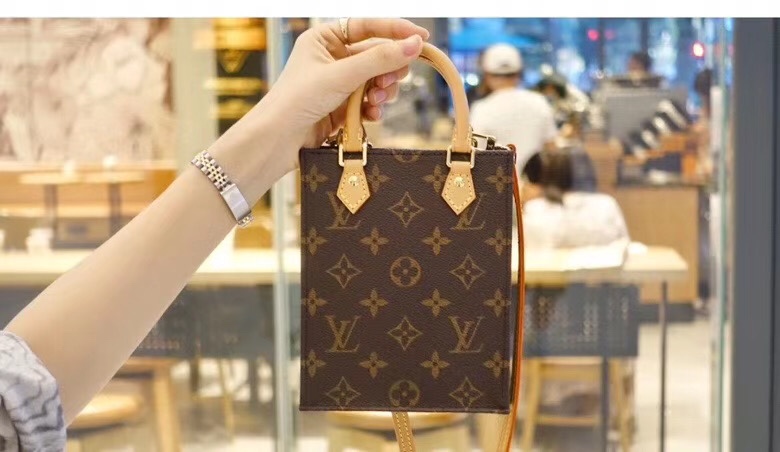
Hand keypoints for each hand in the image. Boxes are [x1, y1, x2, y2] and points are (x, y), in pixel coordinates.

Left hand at [208, 19, 428, 201]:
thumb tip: (415, 44)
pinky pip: (370, 101)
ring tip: (376, 100)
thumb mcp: (342, 75)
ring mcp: (338, 83)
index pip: (368, 26)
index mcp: (324, 39)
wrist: (277, 141)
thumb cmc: (298, 100)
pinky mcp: (342, 107)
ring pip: (377, 80)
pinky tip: (371, 115)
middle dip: (388, 69)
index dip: (396, 30)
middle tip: (391, 80)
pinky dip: (375, 107)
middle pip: (377, 55)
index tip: (422, 38)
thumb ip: (380, 59)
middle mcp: (332, 58)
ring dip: (383, 91)